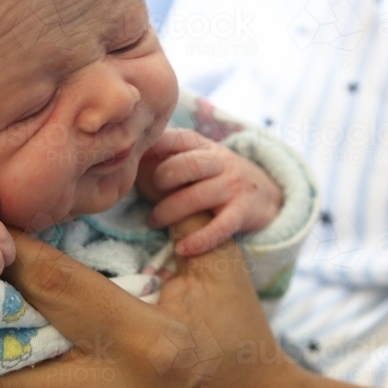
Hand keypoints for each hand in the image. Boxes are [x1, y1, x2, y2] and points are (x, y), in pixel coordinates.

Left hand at [136, 129, 282, 255]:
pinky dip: (199, 240)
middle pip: (187, 165)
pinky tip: (181, 248)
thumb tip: (122, 158)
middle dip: (162, 180)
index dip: (150, 151)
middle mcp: (219, 161)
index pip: (173, 139)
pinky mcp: (242, 212)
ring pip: (198, 197)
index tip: (133, 164)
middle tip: (148, 193)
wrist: (265, 192)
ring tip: (154, 220)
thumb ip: (162, 154)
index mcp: (201, 144)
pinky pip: (219, 227)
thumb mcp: (194, 157)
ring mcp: (232, 186)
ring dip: (170, 211)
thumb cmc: (213, 176)